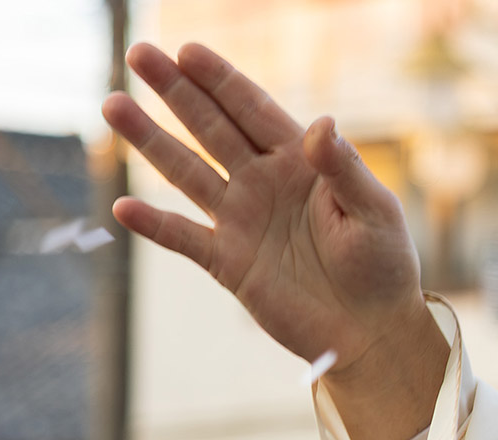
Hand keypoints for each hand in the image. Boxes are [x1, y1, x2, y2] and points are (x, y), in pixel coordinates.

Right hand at [103, 43, 446, 439]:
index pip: (254, 111)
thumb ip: (344, 169)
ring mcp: (242, 219)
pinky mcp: (229, 261)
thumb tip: (322, 124)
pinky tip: (124, 208)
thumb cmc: (383, 265)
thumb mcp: (376, 212)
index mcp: (301, 162)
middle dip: (176, 91)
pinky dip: (155, 226)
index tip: (188, 51)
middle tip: (140, 54)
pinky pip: (185, 238)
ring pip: (187, 172)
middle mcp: (264, 182)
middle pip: (211, 128)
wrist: (373, 330)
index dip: (221, 81)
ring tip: (113, 106)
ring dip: (151, 140)